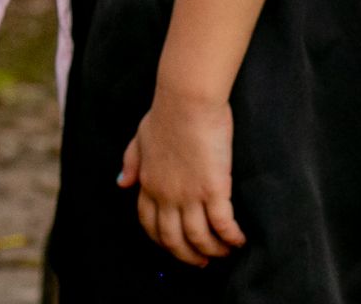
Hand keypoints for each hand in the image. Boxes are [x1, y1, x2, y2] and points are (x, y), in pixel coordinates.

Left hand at [118, 88, 246, 266]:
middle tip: (202, 261)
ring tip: (225, 251)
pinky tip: (239, 240)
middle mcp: (166, 195)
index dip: (163, 241)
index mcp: (148, 183)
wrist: (186, 100)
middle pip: (173, 239)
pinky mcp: (213, 189)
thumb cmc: (166, 113)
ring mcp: (189, 194)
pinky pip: (222, 224)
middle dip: (188, 255)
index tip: (175, 247)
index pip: (150, 224)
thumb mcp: (140, 138)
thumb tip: (121, 183)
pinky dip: (231, 237)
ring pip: (198, 238)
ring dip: (213, 250)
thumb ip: (131, 161)